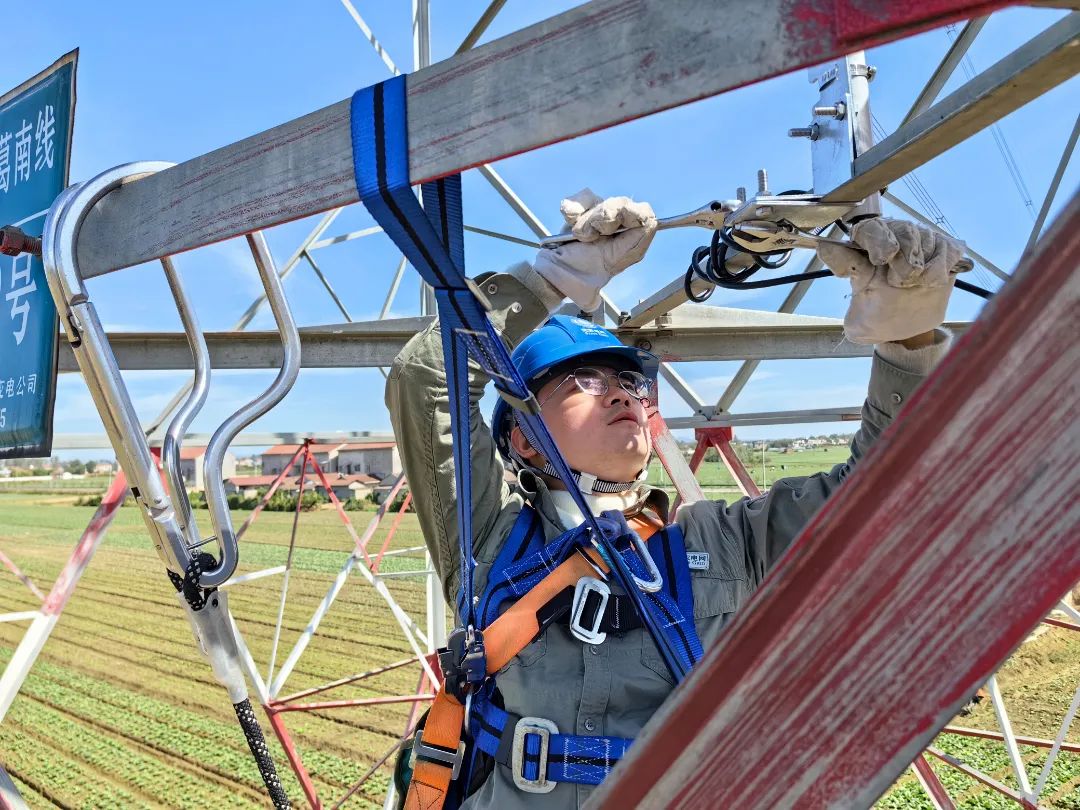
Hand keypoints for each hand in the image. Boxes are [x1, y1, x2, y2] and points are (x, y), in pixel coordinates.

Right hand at [532, 188, 656, 311]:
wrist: (556, 272)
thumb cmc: (586, 272)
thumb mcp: (616, 260)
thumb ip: (636, 241)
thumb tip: (650, 221)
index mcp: (631, 237)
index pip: (642, 211)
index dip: (629, 214)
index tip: (614, 226)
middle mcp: (619, 223)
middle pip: (621, 203)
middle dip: (603, 219)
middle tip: (593, 237)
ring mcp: (600, 214)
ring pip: (600, 200)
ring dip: (586, 220)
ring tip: (580, 237)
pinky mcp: (582, 209)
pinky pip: (583, 197)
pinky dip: (575, 210)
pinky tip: (570, 223)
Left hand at [816, 218, 968, 343]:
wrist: (901, 329)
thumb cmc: (872, 310)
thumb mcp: (853, 293)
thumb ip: (844, 267)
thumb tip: (823, 245)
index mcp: (869, 243)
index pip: (872, 227)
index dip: (879, 239)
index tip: (881, 259)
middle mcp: (895, 236)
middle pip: (904, 230)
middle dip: (903, 258)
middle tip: (899, 283)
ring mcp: (922, 242)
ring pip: (927, 237)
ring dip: (922, 265)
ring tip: (914, 284)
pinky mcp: (945, 252)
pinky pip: (949, 247)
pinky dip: (942, 264)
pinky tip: (932, 281)